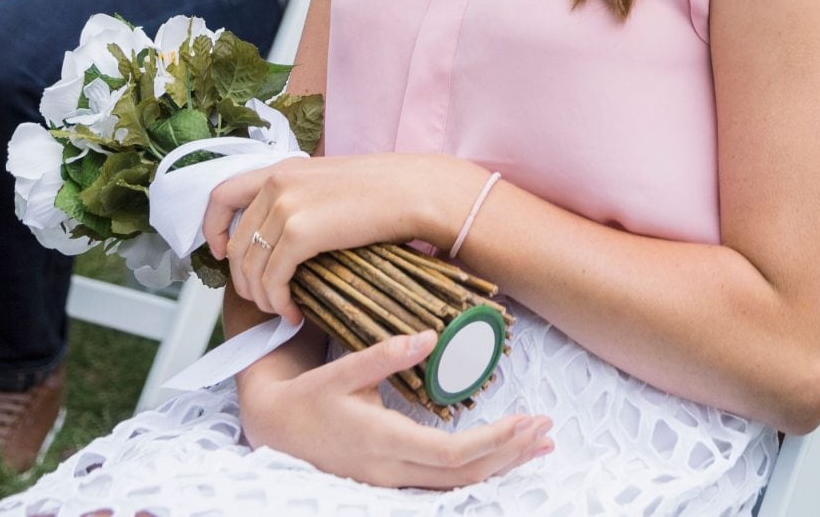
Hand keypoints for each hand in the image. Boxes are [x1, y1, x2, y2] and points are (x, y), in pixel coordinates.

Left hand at [206, 154, 468, 323]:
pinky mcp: (300, 233)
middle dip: (243, 280)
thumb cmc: (384, 190)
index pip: (221, 197)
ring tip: (282, 309)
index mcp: (280, 170)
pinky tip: (294, 312)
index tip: (222, 252)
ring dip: (262, 297)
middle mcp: (276, 184)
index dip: (213, 230)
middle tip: (264, 298)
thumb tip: (283, 232)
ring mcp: (285, 207)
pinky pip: (272, 279)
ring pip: (250, 267)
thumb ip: (300, 197)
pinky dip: (278, 302)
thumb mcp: (329, 182)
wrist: (415, 190)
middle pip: (235, 245)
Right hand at [236, 329, 552, 489]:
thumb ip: (383, 355)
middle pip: (464, 474)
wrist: (272, 429)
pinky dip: (476, 468)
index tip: (529, 419)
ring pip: (456, 483)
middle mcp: (391, 471)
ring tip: (536, 444)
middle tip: (547, 429)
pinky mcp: (390, 479)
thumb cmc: (306, 398)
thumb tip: (429, 335)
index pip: (453, 454)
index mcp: (383, 443)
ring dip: (499, 464)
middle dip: (510, 453)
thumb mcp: (339, 372)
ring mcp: (390, 481)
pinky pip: (442, 482)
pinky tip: (498, 455)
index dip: (496, 441)